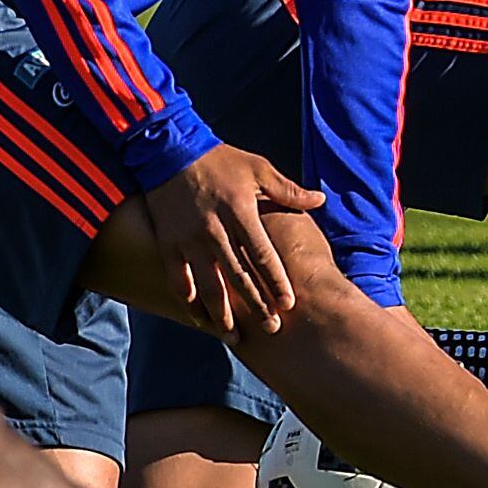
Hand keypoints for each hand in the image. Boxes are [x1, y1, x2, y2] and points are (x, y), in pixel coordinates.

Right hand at [142, 146, 324, 337]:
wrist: (168, 150)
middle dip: (256, 306)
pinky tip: (199, 319)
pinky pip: (177, 279)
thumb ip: (287, 190)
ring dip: (222, 314)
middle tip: (271, 329)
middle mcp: (214, 230)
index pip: (262, 254)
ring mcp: (188, 240)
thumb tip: (320, 200)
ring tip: (234, 337)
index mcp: (240, 212)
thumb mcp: (257, 167)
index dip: (276, 281)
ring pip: (208, 285)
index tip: (289, 304)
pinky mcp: (167, 244)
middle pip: (239, 276)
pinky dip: (188, 301)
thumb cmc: (219, 160)